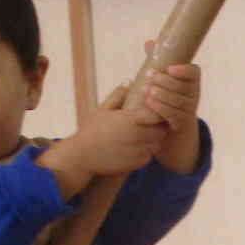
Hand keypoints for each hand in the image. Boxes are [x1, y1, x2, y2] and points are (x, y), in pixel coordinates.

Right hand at [41, 83, 169, 190]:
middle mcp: (138, 135)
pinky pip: (149, 156)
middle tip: (152, 123)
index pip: (158, 114)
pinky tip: (135, 147)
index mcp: (131, 119)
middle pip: (162, 130)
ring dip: (154, 140)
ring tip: (143, 135)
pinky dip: (146, 152)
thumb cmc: (90, 130)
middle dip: (159, 126)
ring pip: (157, 144)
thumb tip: (129, 81)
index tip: (153, 110)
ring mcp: (138, 151)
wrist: (81, 156)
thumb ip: (117, 95)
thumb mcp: (102, 109)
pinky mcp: (137, 163)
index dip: (159, 111)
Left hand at [133, 56, 201, 173]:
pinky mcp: (181, 122)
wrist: (174, 122)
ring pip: (177, 101)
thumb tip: (149, 43)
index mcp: (192, 80)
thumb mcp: (165, 77)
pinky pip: (172, 115)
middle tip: (149, 76)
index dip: (183, 70)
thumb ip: (159, 61)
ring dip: (161, 95)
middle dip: (165, 81)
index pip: (193, 72)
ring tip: (147, 90)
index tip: (170, 68)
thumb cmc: (168, 93)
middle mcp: (194, 94)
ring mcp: (189, 109)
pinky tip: (148, 102)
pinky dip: (160, 108)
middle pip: (182, 87)